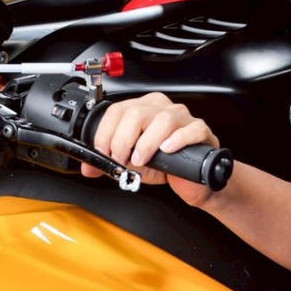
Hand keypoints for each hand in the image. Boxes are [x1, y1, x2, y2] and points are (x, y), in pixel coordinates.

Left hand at [82, 92, 220, 205]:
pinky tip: (167, 150)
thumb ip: (110, 162)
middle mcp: (161, 108)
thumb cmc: (164, 166)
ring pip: (163, 119)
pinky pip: (191, 129)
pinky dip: (177, 139)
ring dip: (146, 142)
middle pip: (137, 113)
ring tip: (141, 159)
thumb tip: (89, 168)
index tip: (102, 152)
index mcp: (142, 108)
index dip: (106, 133)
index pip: (117, 110)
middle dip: (122, 140)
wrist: (191, 181)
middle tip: (120, 160)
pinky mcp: (200, 131)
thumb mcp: (131, 162)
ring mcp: (183, 117)